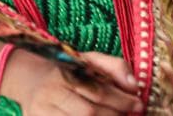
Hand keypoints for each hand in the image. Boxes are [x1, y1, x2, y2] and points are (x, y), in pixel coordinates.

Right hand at [8, 50, 139, 115]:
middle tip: (127, 115)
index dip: (121, 100)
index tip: (139, 104)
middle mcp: (49, 94)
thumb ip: (114, 66)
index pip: (97, 91)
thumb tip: (133, 85)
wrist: (32, 83)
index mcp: (62, 73)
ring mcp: (41, 113)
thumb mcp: (89, 61)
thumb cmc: (68, 73)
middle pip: (88, 113)